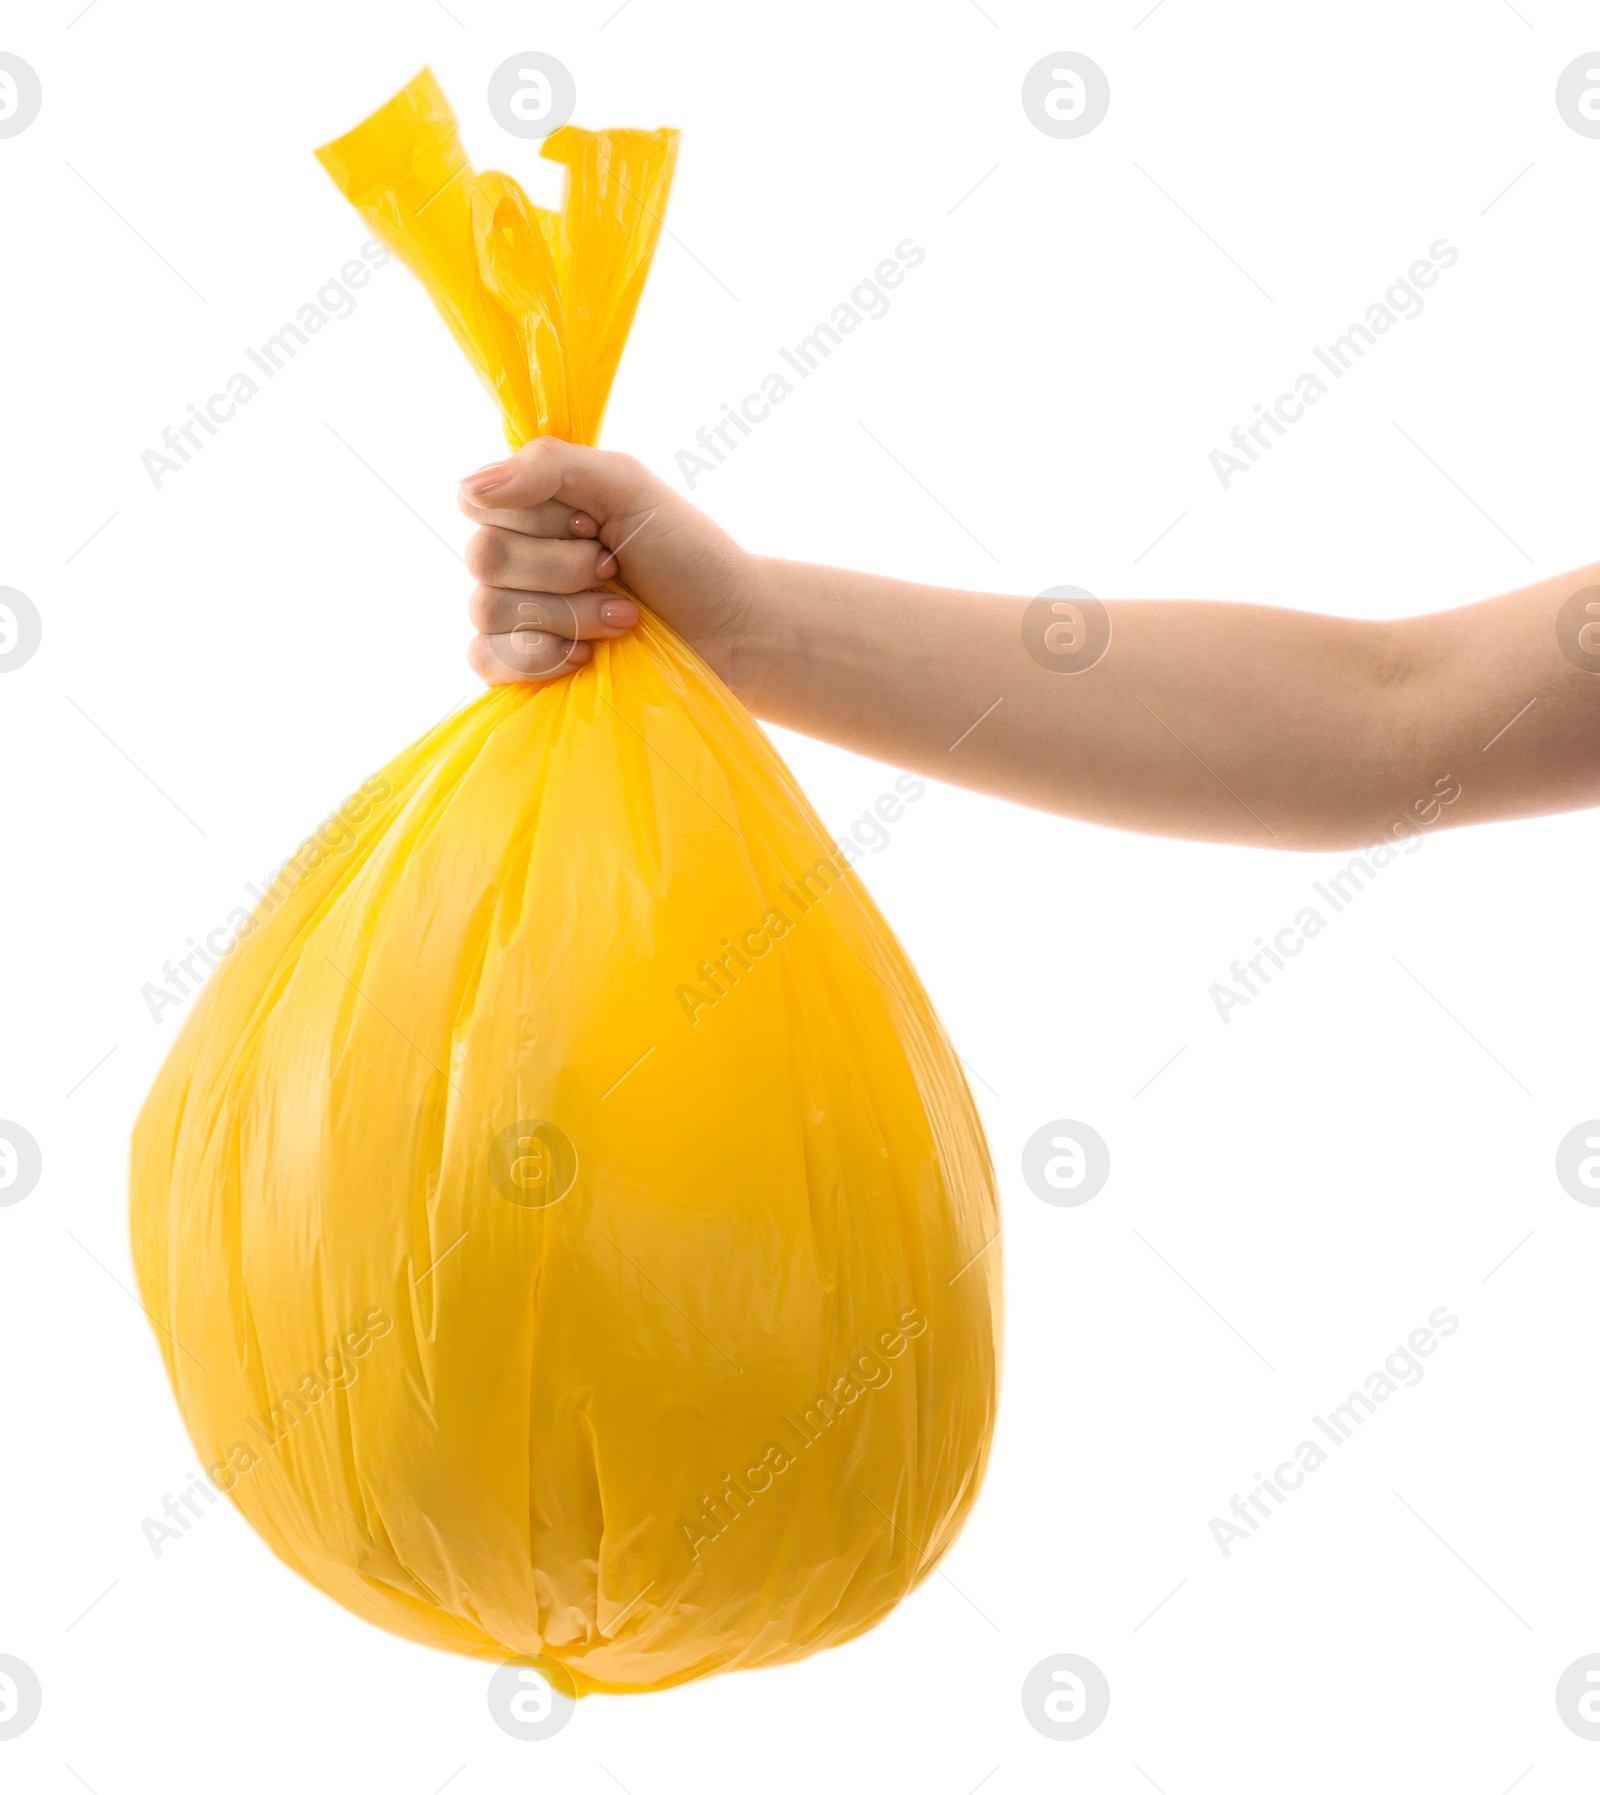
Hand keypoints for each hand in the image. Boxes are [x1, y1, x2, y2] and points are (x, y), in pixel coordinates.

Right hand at [457, 438, 757, 693]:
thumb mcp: (627, 486)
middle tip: (615, 570)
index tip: (595, 528)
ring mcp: (515, 615)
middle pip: (485, 557)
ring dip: (569, 614)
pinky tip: (587, 655)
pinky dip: (540, 657)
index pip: (479, 502)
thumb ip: (550, 467)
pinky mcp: (524, 667)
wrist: (728, 630)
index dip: (535, 519)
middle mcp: (516, 558)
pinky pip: (486, 659)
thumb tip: (469, 487)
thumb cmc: (685, 553)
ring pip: (488, 609)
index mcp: (532, 508)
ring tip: (624, 617)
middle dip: (562, 568)